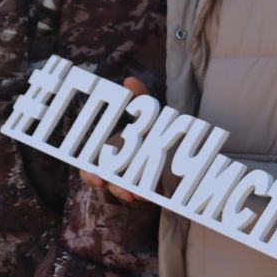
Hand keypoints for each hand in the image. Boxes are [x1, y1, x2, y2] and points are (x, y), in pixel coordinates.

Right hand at [80, 76, 153, 203]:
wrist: (186, 148)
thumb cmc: (159, 130)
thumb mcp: (151, 114)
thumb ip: (141, 99)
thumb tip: (129, 79)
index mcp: (115, 151)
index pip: (93, 166)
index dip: (90, 174)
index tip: (94, 176)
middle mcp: (122, 168)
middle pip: (108, 182)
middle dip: (111, 185)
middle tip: (114, 186)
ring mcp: (136, 181)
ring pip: (124, 191)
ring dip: (126, 192)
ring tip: (135, 194)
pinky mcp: (153, 190)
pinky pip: (144, 196)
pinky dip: (144, 196)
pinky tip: (147, 195)